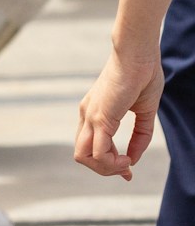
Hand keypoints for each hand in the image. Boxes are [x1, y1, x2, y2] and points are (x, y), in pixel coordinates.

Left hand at [76, 46, 163, 179]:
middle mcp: (87, 116)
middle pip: (82, 155)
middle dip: (105, 170)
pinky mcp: (100, 116)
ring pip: (84, 156)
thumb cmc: (143, 76)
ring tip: (126, 165)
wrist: (138, 54)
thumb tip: (134, 158)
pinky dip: (111, 163)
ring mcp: (90, 116)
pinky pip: (98, 150)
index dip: (107, 163)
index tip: (128, 169)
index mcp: (94, 113)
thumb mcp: (143, 111)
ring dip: (106, 169)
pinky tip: (127, 160)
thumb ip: (139, 135)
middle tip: (127, 171)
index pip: (89, 146)